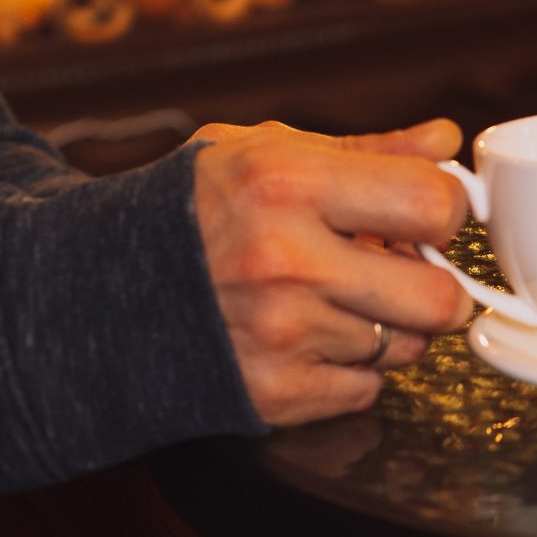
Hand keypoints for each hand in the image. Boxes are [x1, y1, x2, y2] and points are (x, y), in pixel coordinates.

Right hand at [190, 117, 476, 427]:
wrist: (91, 293)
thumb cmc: (188, 211)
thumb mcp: (265, 151)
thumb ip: (368, 150)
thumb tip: (446, 141)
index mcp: (287, 184)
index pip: (434, 206)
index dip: (445, 210)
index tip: (427, 214)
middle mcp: (286, 263)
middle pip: (440, 300)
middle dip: (437, 286)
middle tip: (406, 271)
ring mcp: (279, 336)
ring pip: (406, 348)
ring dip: (387, 327)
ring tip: (335, 298)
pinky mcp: (271, 395)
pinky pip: (366, 390)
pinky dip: (350, 369)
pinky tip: (307, 337)